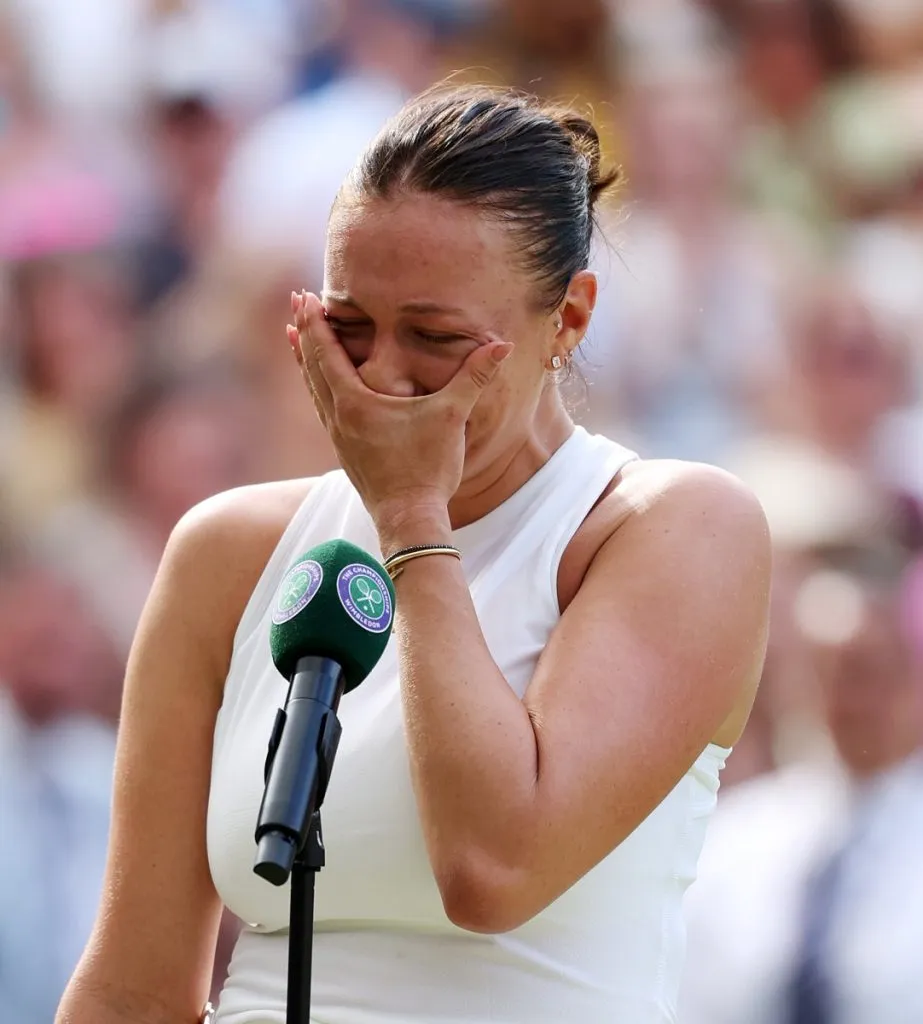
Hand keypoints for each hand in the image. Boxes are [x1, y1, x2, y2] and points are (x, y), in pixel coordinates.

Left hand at [288, 291, 511, 527]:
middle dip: (304, 332)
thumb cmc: (428, 468)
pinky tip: (323, 387)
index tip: (303, 296)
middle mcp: (338, 417)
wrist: (410, 519)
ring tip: (295, 338)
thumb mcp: (452, 417)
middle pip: (312, 365)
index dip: (314, 323)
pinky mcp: (346, 451)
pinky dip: (317, 386)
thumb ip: (474, 378)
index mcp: (355, 403)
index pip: (326, 352)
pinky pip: (323, 408)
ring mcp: (339, 436)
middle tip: (297, 303)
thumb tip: (504, 346)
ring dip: (305, 359)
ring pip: (313, 388)